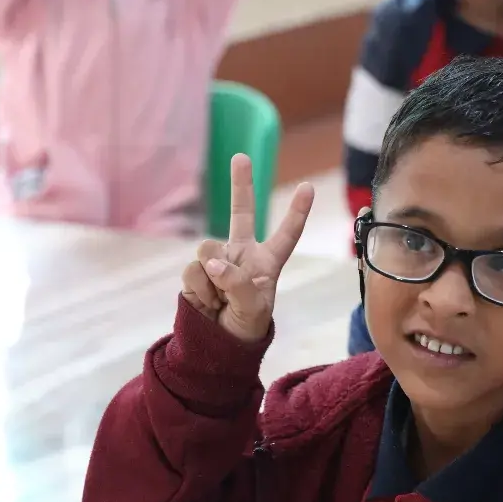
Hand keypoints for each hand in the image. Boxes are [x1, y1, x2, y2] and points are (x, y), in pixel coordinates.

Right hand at [181, 154, 313, 342]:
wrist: (217, 343)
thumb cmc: (246, 327)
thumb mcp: (254, 310)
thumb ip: (238, 283)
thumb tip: (212, 262)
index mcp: (268, 262)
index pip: (286, 235)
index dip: (297, 212)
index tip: (308, 187)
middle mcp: (243, 254)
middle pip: (241, 213)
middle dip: (240, 184)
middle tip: (240, 157)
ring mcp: (218, 260)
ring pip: (208, 250)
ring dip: (213, 279)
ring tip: (221, 301)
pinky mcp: (196, 271)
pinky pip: (193, 270)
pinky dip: (199, 289)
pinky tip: (207, 302)